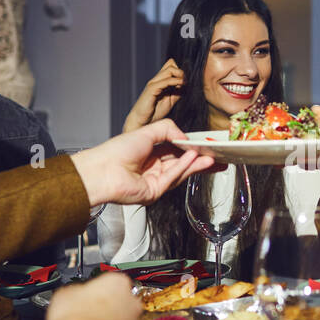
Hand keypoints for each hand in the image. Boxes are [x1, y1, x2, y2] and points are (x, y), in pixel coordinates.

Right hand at [45, 273, 140, 319]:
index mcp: (118, 283)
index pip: (111, 281)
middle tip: (89, 315)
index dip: (97, 290)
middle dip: (109, 309)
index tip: (88, 296)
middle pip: (122, 303)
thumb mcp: (65, 294)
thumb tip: (74, 294)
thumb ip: (77, 291)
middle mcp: (132, 303)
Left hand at [71, 119, 214, 207]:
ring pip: (181, 171)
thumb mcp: (146, 131)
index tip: (205, 143)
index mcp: (149, 152)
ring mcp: (155, 180)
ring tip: (212, 157)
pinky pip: (173, 177)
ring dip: (197, 164)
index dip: (190, 147)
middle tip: (217, 155)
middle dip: (200, 159)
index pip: (175, 149)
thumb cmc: (116, 151)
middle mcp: (153, 167)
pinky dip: (185, 167)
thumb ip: (168, 129)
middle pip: (182, 162)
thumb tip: (184, 137)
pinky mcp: (155, 191)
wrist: (103, 171)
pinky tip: (195, 158)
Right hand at [123, 59, 184, 131]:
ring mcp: (154, 83)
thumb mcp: (170, 101)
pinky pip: (165, 81)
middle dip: (182, 72)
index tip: (186, 81)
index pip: (170, 65)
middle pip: (171, 65)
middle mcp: (156, 80)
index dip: (180, 71)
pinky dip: (175, 81)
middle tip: (186, 82)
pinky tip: (181, 85)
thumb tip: (186, 86)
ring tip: (185, 83)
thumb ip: (177, 93)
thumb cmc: (154, 112)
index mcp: (160, 81)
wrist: (143, 121)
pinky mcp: (152, 89)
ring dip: (180, 75)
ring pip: (169, 70)